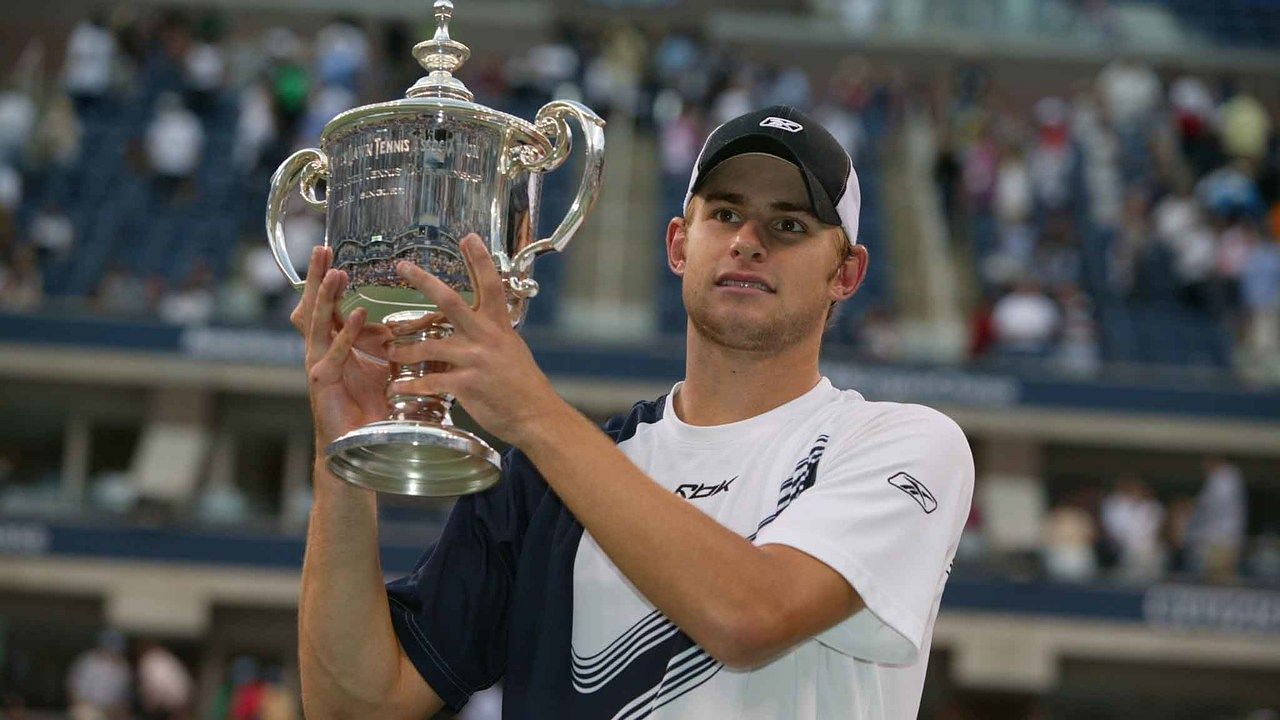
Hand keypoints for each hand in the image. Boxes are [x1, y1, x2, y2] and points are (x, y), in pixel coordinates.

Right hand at [290, 246, 393, 448]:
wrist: (363, 446)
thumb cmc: (373, 408)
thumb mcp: (386, 367)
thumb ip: (393, 344)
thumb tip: (420, 320)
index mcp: (334, 345)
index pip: (326, 305)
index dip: (325, 281)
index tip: (329, 253)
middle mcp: (321, 352)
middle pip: (313, 307)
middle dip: (316, 279)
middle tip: (321, 250)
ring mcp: (319, 366)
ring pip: (317, 325)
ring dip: (327, 298)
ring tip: (336, 273)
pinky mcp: (323, 384)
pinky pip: (333, 354)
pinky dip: (345, 334)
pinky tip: (356, 316)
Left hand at [386, 234, 564, 446]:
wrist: (535, 415)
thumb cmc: (523, 384)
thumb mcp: (512, 348)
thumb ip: (492, 333)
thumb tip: (478, 320)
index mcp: (498, 325)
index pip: (489, 284)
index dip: (479, 260)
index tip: (467, 237)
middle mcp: (485, 337)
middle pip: (449, 301)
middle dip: (423, 281)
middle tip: (402, 266)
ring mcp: (475, 360)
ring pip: (428, 346)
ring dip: (403, 349)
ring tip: (389, 350)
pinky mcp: (466, 385)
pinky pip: (430, 382)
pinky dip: (410, 386)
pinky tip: (396, 388)